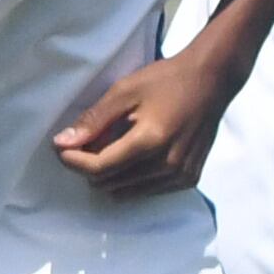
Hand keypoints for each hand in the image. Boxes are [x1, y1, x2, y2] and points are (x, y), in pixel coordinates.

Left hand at [51, 52, 228, 198]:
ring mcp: (180, 176)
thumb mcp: (125, 91)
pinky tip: (132, 157)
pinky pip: (146, 191)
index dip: (74, 161)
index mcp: (151, 141)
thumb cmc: (166, 81)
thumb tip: (62, 143)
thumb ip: (94, 120)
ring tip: (110, 148)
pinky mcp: (188, 179)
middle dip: (89, 166)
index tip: (61, 149)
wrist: (212, 81)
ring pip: (125, 192)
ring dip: (109, 175)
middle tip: (85, 144)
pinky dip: (131, 180)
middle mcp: (167, 165)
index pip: (100, 168)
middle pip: (109, 183)